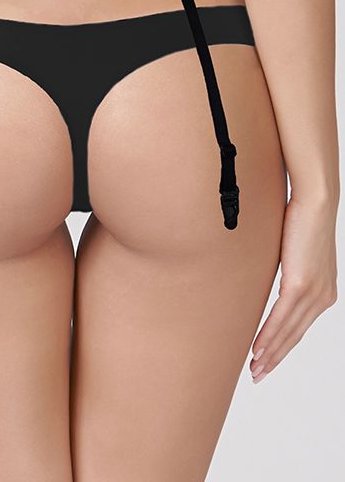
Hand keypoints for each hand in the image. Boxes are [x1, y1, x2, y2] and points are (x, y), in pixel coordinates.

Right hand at [249, 194, 338, 382]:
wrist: (316, 202)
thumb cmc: (302, 220)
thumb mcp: (295, 253)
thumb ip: (287, 271)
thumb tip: (267, 277)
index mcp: (324, 293)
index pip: (300, 328)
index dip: (283, 347)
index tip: (267, 361)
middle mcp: (322, 297)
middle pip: (294, 336)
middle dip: (275, 358)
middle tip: (257, 375)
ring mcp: (313, 293)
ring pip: (288, 332)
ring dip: (269, 353)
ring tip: (254, 368)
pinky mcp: (300, 284)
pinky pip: (281, 317)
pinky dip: (268, 336)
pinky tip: (257, 349)